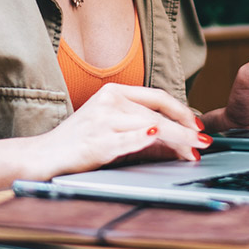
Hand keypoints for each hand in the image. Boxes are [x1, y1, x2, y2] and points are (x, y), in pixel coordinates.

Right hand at [29, 84, 211, 178]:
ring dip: (176, 140)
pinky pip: (126, 140)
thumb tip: (179, 141)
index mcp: (114, 92)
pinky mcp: (96, 142)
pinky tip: (158, 139)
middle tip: (203, 144)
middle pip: (158, 115)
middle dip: (185, 131)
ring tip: (191, 152)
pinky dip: (143, 139)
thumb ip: (144, 130)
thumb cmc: (80, 142)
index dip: (182, 110)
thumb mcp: (114, 128)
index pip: (158, 97)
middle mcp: (109, 101)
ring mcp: (102, 120)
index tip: (198, 125)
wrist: (45, 155)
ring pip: (149, 126)